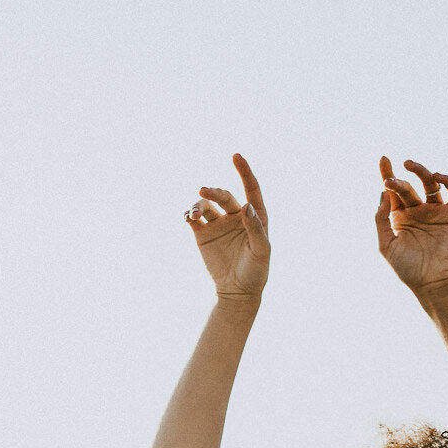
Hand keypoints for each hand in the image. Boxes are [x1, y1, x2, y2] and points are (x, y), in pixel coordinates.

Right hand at [185, 153, 269, 300]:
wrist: (237, 291)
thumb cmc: (255, 272)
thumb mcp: (261, 252)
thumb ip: (256, 229)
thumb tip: (247, 207)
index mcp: (254, 216)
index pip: (251, 188)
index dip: (244, 171)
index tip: (236, 156)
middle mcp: (235, 215)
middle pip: (224, 196)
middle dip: (214, 192)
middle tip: (203, 192)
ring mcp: (218, 223)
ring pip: (207, 206)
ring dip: (198, 205)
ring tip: (193, 214)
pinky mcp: (203, 234)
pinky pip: (194, 219)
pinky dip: (189, 215)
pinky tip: (187, 217)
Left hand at [375, 156, 447, 294]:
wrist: (432, 282)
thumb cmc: (407, 268)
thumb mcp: (386, 244)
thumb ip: (381, 219)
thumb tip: (383, 192)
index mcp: (400, 218)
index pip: (392, 191)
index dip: (387, 173)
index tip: (383, 158)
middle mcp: (417, 211)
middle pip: (407, 186)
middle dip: (398, 180)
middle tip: (391, 180)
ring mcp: (435, 211)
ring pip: (429, 183)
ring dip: (420, 171)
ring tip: (409, 165)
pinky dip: (446, 180)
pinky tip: (437, 177)